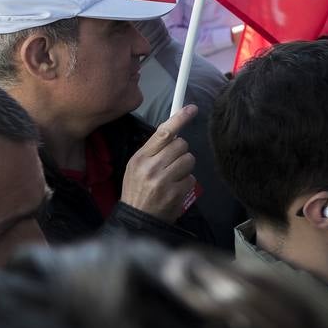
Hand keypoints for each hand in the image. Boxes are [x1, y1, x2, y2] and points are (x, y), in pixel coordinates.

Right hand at [120, 105, 198, 222]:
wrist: (136, 218)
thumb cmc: (137, 189)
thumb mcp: (136, 167)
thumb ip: (153, 150)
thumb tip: (174, 131)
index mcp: (140, 158)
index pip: (163, 133)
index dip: (179, 119)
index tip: (192, 108)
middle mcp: (151, 167)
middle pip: (181, 144)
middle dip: (181, 151)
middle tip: (172, 163)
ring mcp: (164, 181)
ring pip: (189, 159)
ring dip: (185, 167)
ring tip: (172, 177)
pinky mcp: (176, 193)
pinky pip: (191, 178)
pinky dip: (186, 182)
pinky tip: (174, 189)